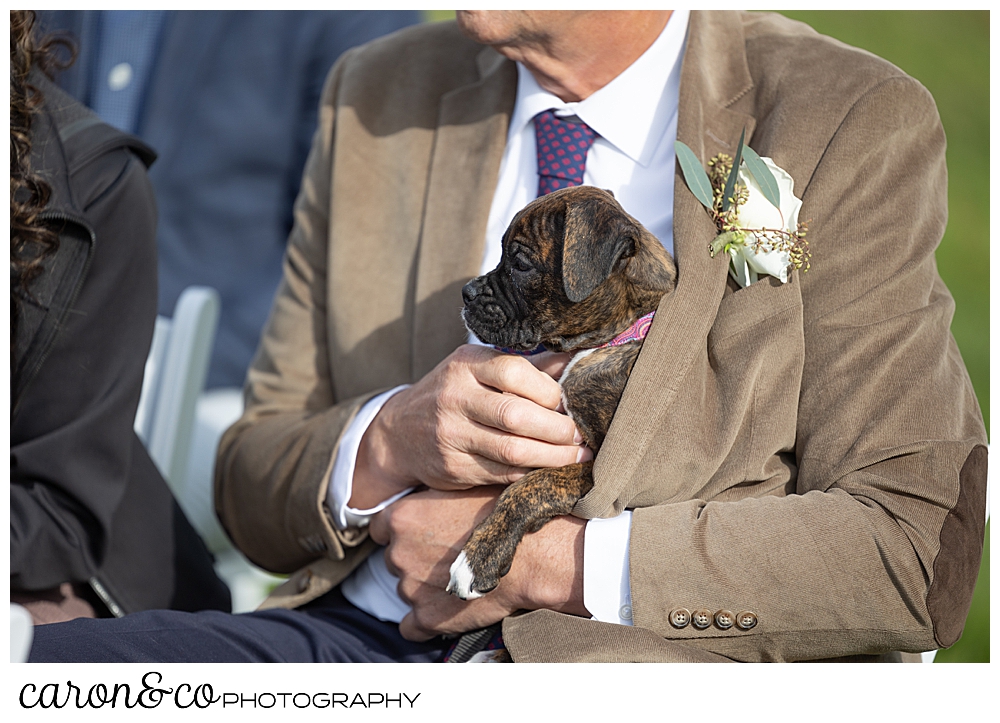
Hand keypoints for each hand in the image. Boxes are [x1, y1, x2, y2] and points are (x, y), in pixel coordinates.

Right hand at [351, 345, 591, 507]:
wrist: (399, 433)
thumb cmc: (454, 393)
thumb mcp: (479, 368)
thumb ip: (529, 366)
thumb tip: (582, 360)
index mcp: (465, 364)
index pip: (514, 372)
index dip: (549, 390)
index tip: (567, 402)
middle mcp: (454, 398)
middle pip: (516, 416)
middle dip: (558, 429)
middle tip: (581, 435)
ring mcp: (451, 435)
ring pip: (512, 451)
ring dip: (553, 456)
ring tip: (578, 455)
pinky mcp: (454, 468)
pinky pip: (503, 474)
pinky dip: (533, 473)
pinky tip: (551, 469)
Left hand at [369, 487, 587, 640]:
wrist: (532, 553)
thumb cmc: (503, 515)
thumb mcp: (460, 488)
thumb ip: (431, 496)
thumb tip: (426, 497)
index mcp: (401, 517)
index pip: (381, 527)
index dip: (402, 530)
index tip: (419, 533)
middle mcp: (398, 553)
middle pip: (394, 559)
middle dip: (415, 558)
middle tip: (449, 554)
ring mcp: (411, 588)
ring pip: (406, 590)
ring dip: (425, 587)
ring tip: (459, 578)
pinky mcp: (427, 618)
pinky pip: (411, 627)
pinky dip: (426, 621)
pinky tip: (446, 609)